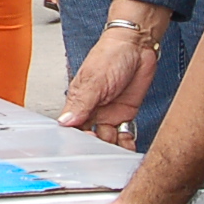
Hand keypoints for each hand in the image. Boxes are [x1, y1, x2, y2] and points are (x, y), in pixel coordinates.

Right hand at [58, 23, 160, 147]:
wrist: (138, 45)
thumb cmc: (111, 54)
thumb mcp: (95, 79)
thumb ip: (81, 103)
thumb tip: (65, 122)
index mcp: (78, 101)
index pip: (72, 128)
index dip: (77, 142)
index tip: (84, 152)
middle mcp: (91, 110)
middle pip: (90, 138)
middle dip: (96, 150)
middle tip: (102, 157)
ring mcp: (108, 113)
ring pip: (107, 140)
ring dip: (112, 149)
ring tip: (117, 156)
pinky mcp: (125, 114)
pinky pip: (123, 135)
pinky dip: (126, 144)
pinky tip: (128, 149)